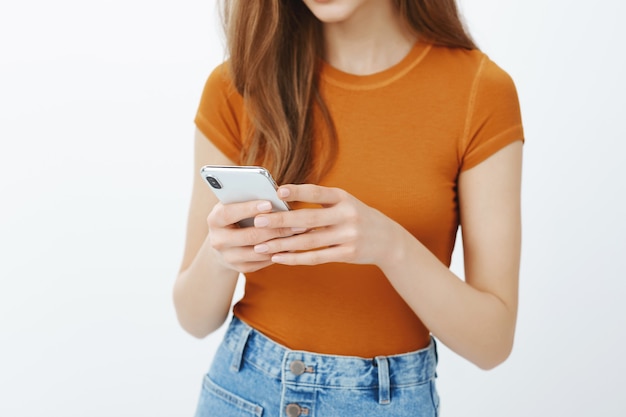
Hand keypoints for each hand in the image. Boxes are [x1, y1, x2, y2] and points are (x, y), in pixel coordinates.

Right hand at [206, 200, 303, 272]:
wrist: (224, 242)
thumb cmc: (236, 214)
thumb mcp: (235, 203)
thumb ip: (248, 197)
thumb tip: (275, 193)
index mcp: (215, 219)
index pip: (229, 213)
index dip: (249, 209)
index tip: (269, 203)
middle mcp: (218, 240)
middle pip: (248, 236)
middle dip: (274, 229)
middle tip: (296, 222)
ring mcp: (228, 257)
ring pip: (258, 252)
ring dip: (281, 242)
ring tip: (299, 233)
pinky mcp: (241, 268)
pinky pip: (263, 261)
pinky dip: (279, 253)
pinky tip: (294, 244)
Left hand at [252, 184, 404, 266]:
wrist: (387, 239)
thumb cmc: (355, 217)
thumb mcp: (343, 203)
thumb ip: (319, 203)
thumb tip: (281, 202)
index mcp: (343, 197)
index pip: (317, 193)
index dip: (298, 192)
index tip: (277, 191)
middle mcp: (347, 215)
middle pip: (308, 219)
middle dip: (280, 221)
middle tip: (257, 221)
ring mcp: (349, 235)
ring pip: (308, 241)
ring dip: (282, 244)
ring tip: (260, 246)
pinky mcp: (348, 254)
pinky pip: (316, 257)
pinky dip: (295, 259)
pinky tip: (278, 258)